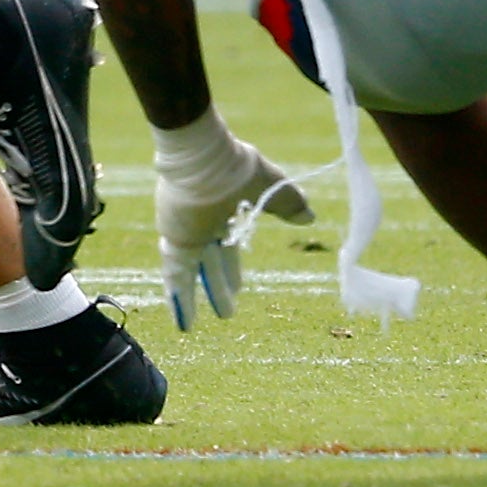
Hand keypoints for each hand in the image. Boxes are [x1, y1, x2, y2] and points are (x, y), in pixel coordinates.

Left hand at [151, 111, 313, 330]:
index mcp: (225, 209)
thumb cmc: (238, 166)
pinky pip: (177, 274)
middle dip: (218, 284)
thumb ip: (289, 203)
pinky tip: (182, 323)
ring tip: (194, 326)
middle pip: (211, 261)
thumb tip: (310, 217)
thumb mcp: (271, 186)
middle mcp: (203, 222)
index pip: (229, 245)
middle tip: (227, 309)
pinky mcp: (176, 240)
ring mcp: (186, 231)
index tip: (238, 286)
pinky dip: (179, 298)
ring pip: (192, 271)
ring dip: (195, 298)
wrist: (207, 159)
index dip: (233, 267)